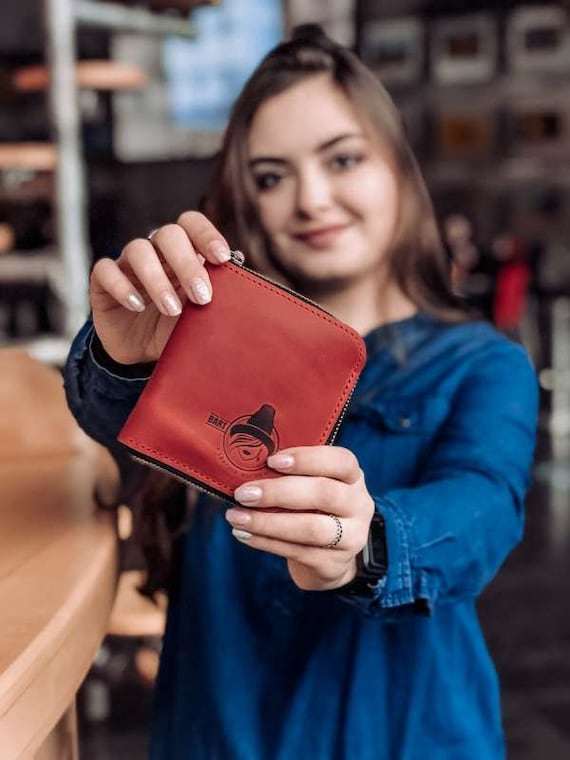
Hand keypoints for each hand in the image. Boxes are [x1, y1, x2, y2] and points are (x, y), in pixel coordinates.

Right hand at [89, 211, 231, 364]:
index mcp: (183, 252)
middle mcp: (155, 251)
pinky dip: (121, 285)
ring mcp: (127, 264)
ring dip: (157, 279)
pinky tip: (136, 305)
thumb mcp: (200, 317)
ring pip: (137, 249)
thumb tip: (244, 284)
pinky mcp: (102, 282)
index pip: (192, 224)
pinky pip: (105, 270)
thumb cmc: (177, 328)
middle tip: (202, 296)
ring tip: (172, 310)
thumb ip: (218, 299)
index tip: (221, 258)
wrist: (141, 353)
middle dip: (187, 264)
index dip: (206, 234)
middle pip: (169, 234)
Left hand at [224, 446, 374, 590]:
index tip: (272, 461)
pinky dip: (266, 542)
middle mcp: (358, 505)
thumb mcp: (314, 485)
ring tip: (236, 517)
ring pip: (310, 529)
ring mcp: (350, 537)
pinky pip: (297, 552)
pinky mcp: (333, 564)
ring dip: (267, 522)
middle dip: (278, 492)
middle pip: (324, 494)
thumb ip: (292, 473)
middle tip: (244, 493)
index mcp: (353, 477)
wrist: (332, 557)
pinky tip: (244, 534)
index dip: (307, 459)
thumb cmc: (314, 509)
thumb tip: (248, 464)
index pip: (341, 461)